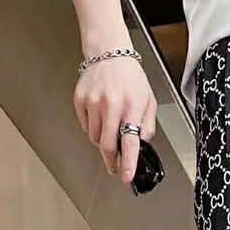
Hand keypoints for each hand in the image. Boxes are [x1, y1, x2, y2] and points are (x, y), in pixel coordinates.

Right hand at [74, 56, 156, 183]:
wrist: (108, 52)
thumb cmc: (130, 77)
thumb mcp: (148, 101)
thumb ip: (147, 125)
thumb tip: (142, 143)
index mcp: (131, 107)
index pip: (130, 142)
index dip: (128, 163)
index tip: (126, 176)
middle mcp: (110, 106)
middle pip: (108, 146)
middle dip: (112, 160)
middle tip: (115, 166)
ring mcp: (93, 103)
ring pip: (96, 139)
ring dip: (104, 143)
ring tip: (111, 132)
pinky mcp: (80, 100)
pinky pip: (86, 127)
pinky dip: (94, 129)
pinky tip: (101, 119)